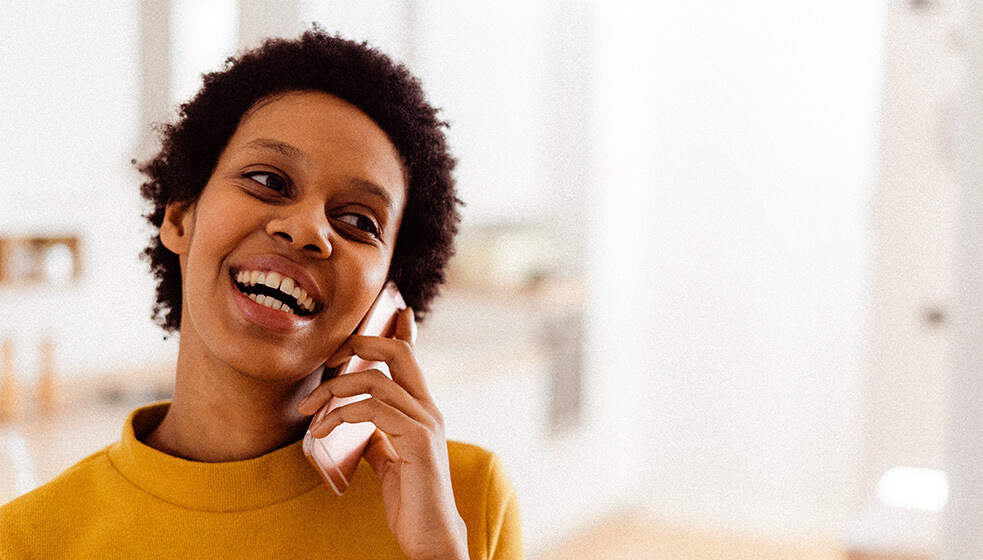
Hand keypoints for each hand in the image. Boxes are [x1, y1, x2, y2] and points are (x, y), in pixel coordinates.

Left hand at [298, 308, 468, 559]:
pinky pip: (374, 411)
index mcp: (421, 409)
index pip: (410, 358)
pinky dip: (341, 415)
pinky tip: (321, 432)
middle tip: (329, 360)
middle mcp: (428, 409)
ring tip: (309, 411)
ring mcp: (425, 423)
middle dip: (360, 345)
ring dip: (335, 390)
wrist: (431, 536)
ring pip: (377, 380)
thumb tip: (351, 423)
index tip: (388, 311)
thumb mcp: (388, 461)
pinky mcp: (418, 441)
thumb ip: (376, 437)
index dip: (398, 329)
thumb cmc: (411, 500)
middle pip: (398, 352)